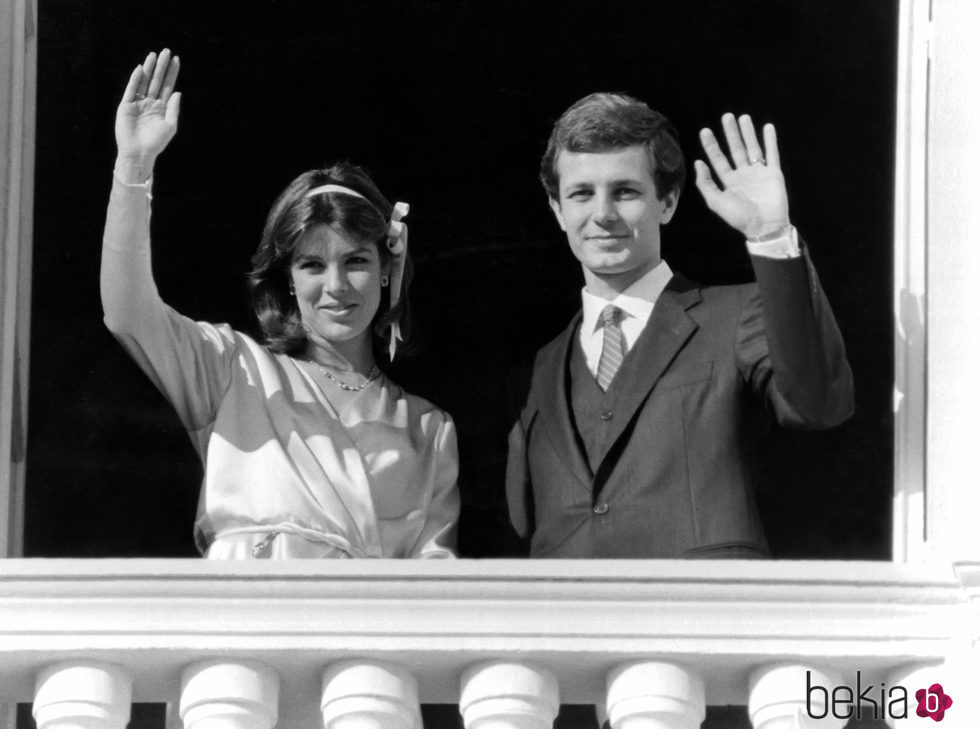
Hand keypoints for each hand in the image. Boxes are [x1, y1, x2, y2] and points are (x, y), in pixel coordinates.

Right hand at [114, 49, 180, 178]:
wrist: (139, 153)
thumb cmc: (156, 143)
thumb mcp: (170, 126)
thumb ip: (174, 109)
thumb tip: (178, 92)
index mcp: (161, 107)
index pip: (168, 86)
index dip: (172, 73)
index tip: (176, 60)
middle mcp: (150, 102)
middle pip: (157, 80)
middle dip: (162, 66)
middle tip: (167, 51)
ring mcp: (138, 103)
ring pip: (145, 82)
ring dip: (149, 68)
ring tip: (154, 55)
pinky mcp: (126, 105)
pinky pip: (131, 90)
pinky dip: (136, 80)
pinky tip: (141, 69)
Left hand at [694, 113, 789, 238]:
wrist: (765, 226)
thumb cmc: (739, 217)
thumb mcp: (716, 202)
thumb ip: (706, 184)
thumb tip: (698, 163)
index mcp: (729, 182)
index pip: (718, 160)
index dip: (711, 146)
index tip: (705, 131)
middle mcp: (743, 175)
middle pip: (735, 150)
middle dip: (731, 134)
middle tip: (727, 116)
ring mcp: (759, 173)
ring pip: (753, 148)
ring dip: (748, 133)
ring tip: (744, 117)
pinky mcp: (774, 173)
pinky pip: (772, 153)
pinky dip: (770, 140)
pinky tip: (768, 127)